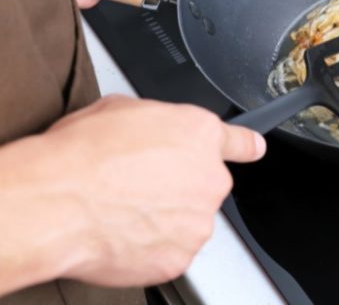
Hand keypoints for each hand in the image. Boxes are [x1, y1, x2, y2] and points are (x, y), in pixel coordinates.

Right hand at [0, 95, 264, 293]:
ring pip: (187, 220)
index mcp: (199, 134)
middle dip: (177, 187)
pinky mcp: (181, 256)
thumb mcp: (121, 110)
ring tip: (121, 210)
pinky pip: (169, 250)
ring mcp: (199, 220)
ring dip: (163, 218)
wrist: (59, 201)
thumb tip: (151, 133)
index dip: (244, 146)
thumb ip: (156, 123)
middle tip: (135, 186)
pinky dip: (149, 247)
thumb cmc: (82, 155)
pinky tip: (121, 233)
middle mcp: (209, 177)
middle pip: (202, 184)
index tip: (253, 149)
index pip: (239, 141)